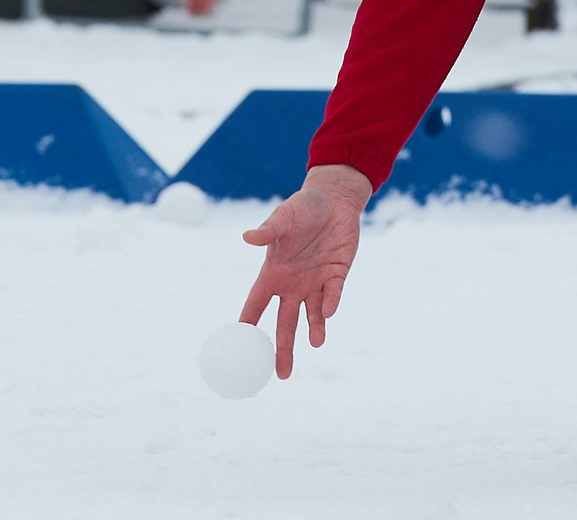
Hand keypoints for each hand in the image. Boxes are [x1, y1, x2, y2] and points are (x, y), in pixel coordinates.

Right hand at [240, 164, 370, 378]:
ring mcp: (315, 282)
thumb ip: (269, 230)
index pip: (256, 304)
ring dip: (313, 330)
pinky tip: (328, 312)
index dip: (248, 324)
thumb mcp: (284, 217)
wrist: (334, 200)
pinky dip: (330, 303)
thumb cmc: (303, 207)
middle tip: (282, 375)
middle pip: (285, 322)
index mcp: (273, 273)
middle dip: (283, 349)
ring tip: (315, 342)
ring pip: (312, 315)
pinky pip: (333, 294)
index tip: (239, 348)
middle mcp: (293, 283)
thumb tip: (248, 237)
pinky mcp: (336, 275)